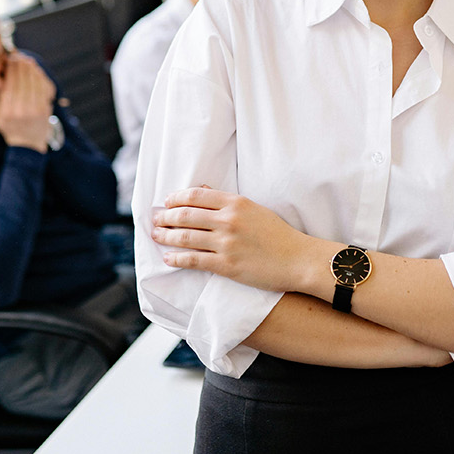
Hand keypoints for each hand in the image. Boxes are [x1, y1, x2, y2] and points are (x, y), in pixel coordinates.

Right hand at [0, 53, 56, 150]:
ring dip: (31, 69)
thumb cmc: (11, 128)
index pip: (9, 85)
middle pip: (21, 82)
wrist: (28, 146)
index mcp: (6, 112)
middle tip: (19, 57)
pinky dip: (40, 78)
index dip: (11, 70)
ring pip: (33, 84)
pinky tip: (36, 71)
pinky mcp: (45, 111)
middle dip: (20, 67)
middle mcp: (19, 111)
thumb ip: (0, 100)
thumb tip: (2, 78)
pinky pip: (43, 90)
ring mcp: (34, 111)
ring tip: (28, 61)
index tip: (10, 61)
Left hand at [150, 188, 326, 293]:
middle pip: (185, 215)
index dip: (176, 198)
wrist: (297, 259)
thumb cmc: (278, 234)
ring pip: (185, 237)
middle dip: (165, 217)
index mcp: (236, 202)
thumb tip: (203, 188)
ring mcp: (226, 243)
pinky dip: (176, 258)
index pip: (196, 195)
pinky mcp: (226, 265)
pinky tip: (168, 258)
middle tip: (156, 220)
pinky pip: (193, 260)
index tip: (167, 202)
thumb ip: (227, 200)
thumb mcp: (254, 209)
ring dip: (165, 236)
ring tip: (156, 236)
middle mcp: (228, 220)